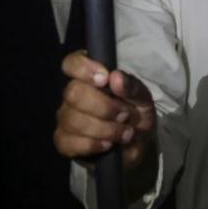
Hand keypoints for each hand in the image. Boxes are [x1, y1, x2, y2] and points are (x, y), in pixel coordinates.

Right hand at [54, 51, 156, 169]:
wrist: (137, 146)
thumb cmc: (137, 114)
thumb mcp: (143, 99)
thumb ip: (132, 86)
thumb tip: (115, 77)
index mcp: (91, 77)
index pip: (72, 63)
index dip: (84, 68)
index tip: (105, 79)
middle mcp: (73, 94)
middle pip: (73, 93)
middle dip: (103, 107)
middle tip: (125, 115)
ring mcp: (66, 118)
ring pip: (73, 119)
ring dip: (104, 129)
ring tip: (125, 134)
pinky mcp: (64, 142)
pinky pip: (68, 142)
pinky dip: (92, 144)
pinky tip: (108, 145)